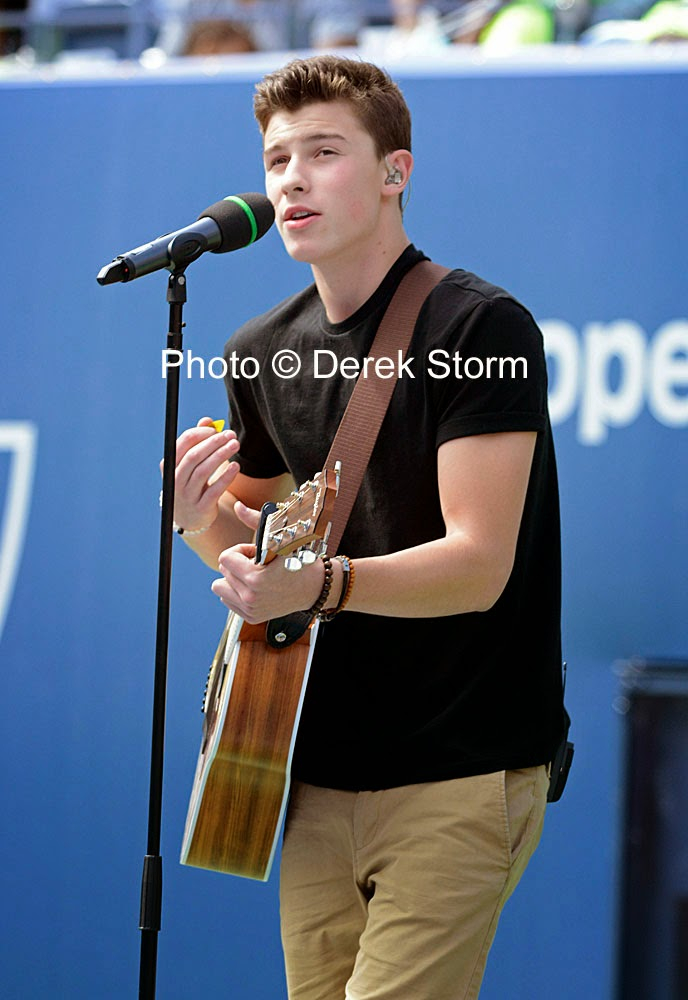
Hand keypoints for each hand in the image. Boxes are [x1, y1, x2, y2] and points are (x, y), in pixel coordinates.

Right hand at [162, 417, 240, 532]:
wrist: (190, 517)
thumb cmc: (191, 482)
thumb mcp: (190, 464)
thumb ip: (198, 441)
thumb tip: (207, 421)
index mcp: (169, 465)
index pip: (184, 443)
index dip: (202, 433)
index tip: (217, 429)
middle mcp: (175, 480)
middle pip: (194, 456)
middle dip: (214, 442)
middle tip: (231, 434)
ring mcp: (187, 495)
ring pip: (203, 471)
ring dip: (221, 455)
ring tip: (235, 444)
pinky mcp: (201, 507)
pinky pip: (214, 490)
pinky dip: (226, 477)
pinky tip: (236, 466)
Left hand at [211, 502, 324, 622]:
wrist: (315, 587)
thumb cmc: (300, 560)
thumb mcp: (280, 538)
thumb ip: (256, 521)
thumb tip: (237, 506)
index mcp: (255, 579)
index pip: (225, 558)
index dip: (240, 551)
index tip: (256, 553)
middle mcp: (250, 598)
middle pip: (222, 572)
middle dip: (238, 564)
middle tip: (260, 564)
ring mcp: (250, 610)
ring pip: (220, 587)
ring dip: (234, 579)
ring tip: (255, 576)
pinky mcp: (251, 617)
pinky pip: (227, 600)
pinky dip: (237, 592)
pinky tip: (256, 588)